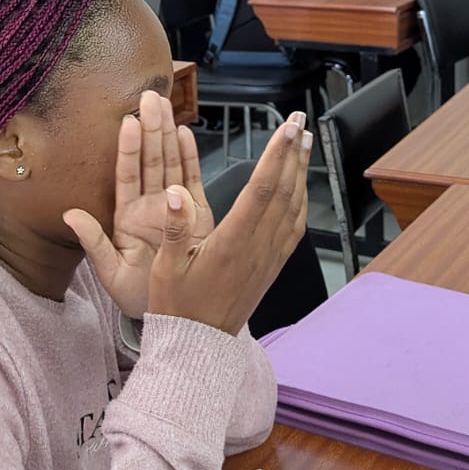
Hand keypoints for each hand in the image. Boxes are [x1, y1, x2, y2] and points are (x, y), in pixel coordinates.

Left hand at [65, 91, 209, 318]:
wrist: (174, 315)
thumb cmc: (139, 296)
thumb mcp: (111, 273)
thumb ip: (93, 242)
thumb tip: (69, 214)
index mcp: (127, 218)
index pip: (126, 175)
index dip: (127, 148)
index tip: (126, 121)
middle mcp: (150, 207)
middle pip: (150, 160)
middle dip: (150, 128)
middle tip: (149, 96)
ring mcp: (173, 209)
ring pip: (170, 164)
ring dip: (168, 134)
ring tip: (166, 105)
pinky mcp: (196, 216)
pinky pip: (193, 181)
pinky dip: (191, 158)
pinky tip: (186, 135)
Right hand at [145, 112, 312, 334]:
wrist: (200, 348)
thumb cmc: (178, 308)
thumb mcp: (164, 269)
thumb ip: (171, 229)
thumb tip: (173, 192)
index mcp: (233, 244)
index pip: (262, 190)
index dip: (276, 155)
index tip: (286, 128)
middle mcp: (258, 248)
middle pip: (284, 192)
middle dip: (293, 152)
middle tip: (299, 121)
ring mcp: (269, 258)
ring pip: (294, 207)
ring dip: (301, 172)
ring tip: (304, 143)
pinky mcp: (272, 267)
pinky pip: (294, 227)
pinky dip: (299, 199)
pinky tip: (299, 185)